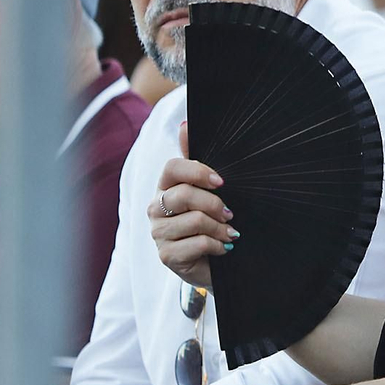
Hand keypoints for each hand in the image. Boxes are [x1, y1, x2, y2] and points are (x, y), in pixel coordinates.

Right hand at [149, 121, 236, 287]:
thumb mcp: (205, 189)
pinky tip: (222, 247)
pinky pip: (198, 244)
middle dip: (215, 204)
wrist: (208, 261)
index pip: (172, 167)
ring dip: (220, 228)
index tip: (221, 182)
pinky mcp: (166, 255)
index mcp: (164, 186)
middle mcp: (155, 208)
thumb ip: (195, 159)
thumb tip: (185, 123)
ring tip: (229, 232)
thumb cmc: (206, 220)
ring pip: (195, 221)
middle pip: (185, 195)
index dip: (198, 171)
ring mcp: (158, 233)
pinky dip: (217, 245)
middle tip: (230, 213)